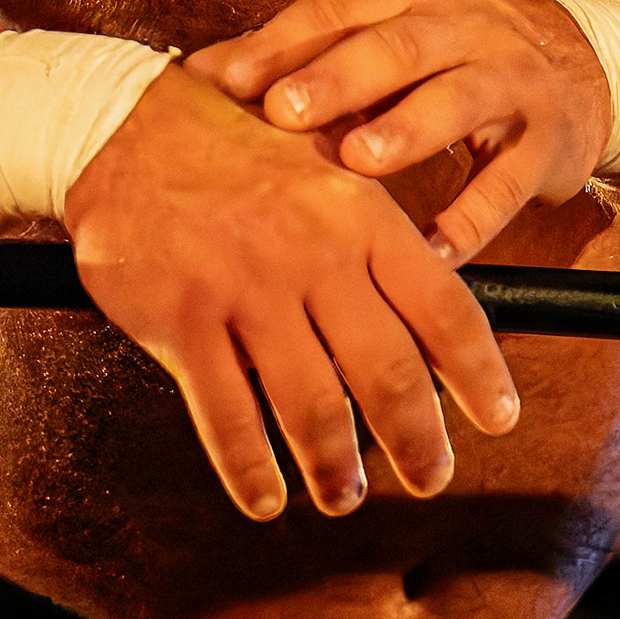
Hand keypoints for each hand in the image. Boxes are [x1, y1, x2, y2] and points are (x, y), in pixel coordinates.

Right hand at [61, 60, 518, 522]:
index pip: (441, 305)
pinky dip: (252, 471)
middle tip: (430, 478)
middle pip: (387, 373)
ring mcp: (245, 289)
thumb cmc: (229, 140)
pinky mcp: (182, 319)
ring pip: (312, 409)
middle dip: (418, 443)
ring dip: (337, 470)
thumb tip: (430, 297)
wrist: (120, 122)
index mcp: (355, 210)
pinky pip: (228, 418)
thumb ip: (372, 223)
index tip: (500, 417)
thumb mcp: (318, 154)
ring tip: (345, 496)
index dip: (478, 373)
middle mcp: (311, 253)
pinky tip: (266, 496)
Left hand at [188, 0, 613, 262]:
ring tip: (359, 163)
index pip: (339, 7)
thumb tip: (197, 73)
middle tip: (285, 111)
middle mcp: (464, 23)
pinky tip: (431, 251)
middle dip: (340, 77)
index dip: (284, 41)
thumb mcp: (386, 30)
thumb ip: (302, 52)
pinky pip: (508, 182)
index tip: (228, 80)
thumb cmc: (447, 52)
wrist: (578, 67)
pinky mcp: (546, 142)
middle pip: (399, 45)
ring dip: (408, 130)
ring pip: (458, 98)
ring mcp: (511, 80)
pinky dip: (471, 219)